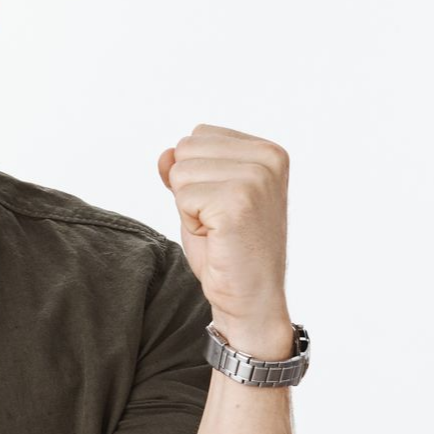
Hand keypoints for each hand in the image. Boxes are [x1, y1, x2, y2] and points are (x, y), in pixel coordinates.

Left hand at [157, 124, 290, 347]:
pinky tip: (215, 237)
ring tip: (216, 229)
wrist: (249, 298)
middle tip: (216, 220)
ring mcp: (256, 178)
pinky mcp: (238, 201)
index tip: (220, 206)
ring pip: (180, 171)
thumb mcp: (202, 200)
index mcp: (267, 151)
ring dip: (188, 207)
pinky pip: (182, 197)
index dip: (195, 176)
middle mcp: (268, 158)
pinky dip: (189, 222)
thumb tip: (165, 153)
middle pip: (185, 148)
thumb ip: (186, 170)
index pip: (198, 135)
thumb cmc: (227, 251)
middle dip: (188, 189)